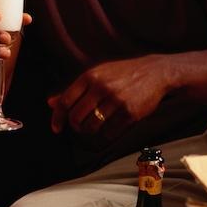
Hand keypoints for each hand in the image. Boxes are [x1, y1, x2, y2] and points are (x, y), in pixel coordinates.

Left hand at [48, 56, 172, 138]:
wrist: (155, 72)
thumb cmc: (122, 74)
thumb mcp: (97, 75)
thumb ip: (75, 90)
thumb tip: (51, 103)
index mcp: (90, 76)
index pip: (65, 101)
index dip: (57, 117)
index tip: (56, 128)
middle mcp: (101, 87)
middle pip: (76, 117)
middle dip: (75, 127)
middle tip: (80, 128)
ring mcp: (116, 100)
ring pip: (91, 126)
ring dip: (90, 131)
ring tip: (95, 126)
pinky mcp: (130, 112)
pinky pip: (110, 132)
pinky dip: (107, 134)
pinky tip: (111, 127)